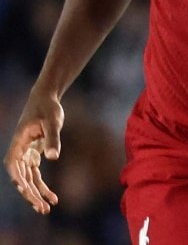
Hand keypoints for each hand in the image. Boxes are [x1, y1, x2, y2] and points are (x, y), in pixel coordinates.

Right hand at [5, 90, 62, 213]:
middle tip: (41, 208)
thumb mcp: (52, 121)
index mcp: (19, 142)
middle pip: (21, 177)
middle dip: (29, 194)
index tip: (24, 189)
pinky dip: (42, 186)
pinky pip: (35, 175)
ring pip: (28, 179)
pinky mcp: (34, 155)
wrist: (46, 99)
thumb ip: (52, 139)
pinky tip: (53, 198)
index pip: (13, 164)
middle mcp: (19, 151)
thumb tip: (53, 157)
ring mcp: (25, 154)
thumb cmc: (47, 108)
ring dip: (36, 194)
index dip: (17, 178)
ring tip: (46, 209)